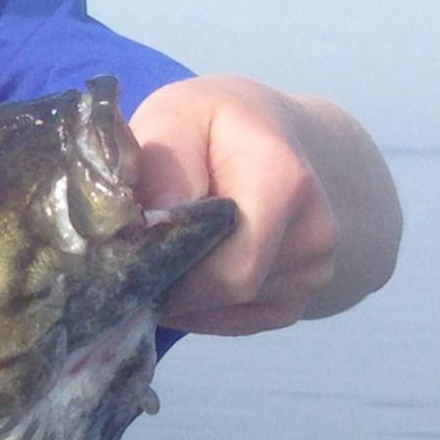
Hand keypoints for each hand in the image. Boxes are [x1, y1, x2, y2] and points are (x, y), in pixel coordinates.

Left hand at [128, 75, 341, 335]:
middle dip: (169, 283)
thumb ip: (163, 165)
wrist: (272, 136)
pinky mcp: (298, 299)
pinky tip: (185, 267)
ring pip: (225, 309)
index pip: (230, 267)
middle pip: (227, 292)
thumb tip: (153, 226)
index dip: (170, 270)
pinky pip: (235, 322)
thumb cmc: (213, 124)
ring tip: (164, 246)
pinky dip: (199, 306)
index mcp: (284, 182)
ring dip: (182, 292)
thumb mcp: (177, 116)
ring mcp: (313, 272)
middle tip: (128, 257)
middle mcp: (314, 234)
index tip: (126, 249)